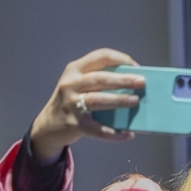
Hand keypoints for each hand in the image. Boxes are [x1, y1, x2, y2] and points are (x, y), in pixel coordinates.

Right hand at [30, 48, 144, 163]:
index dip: (120, 59)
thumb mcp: (79, 85)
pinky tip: (129, 134)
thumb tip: (134, 85)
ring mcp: (71, 104)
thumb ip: (100, 81)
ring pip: (98, 100)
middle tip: (141, 82)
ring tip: (136, 101)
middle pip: (100, 78)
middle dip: (123, 79)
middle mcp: (70, 84)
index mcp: (74, 70)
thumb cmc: (73, 102)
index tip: (137, 66)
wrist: (49, 125)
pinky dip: (115, 133)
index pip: (100, 57)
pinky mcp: (75, 124)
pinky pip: (99, 129)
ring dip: (119, 100)